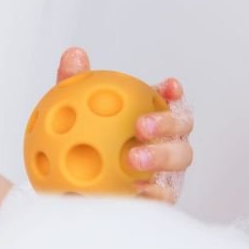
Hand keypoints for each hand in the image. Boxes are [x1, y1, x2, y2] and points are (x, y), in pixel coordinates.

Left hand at [56, 47, 192, 203]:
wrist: (68, 181)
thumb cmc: (77, 137)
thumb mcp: (68, 108)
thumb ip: (72, 82)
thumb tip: (73, 54)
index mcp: (151, 114)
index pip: (170, 98)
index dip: (172, 92)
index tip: (167, 87)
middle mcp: (166, 138)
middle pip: (181, 126)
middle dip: (167, 123)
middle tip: (140, 126)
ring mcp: (168, 167)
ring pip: (179, 158)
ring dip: (160, 156)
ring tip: (133, 158)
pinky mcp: (162, 194)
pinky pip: (165, 194)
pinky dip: (154, 191)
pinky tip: (134, 190)